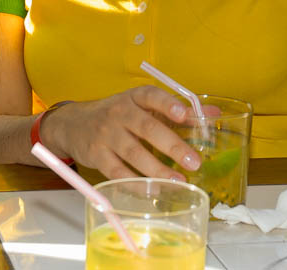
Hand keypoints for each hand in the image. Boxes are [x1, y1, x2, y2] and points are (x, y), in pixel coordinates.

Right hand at [39, 87, 202, 179]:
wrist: (74, 124)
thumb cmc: (118, 114)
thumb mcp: (144, 106)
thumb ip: (177, 111)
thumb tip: (212, 114)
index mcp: (134, 97)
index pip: (152, 96)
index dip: (167, 104)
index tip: (184, 114)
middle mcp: (119, 112)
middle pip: (147, 128)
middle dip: (172, 145)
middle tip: (194, 161)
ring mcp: (106, 134)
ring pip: (134, 153)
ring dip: (157, 169)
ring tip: (179, 181)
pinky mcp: (97, 155)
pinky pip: (118, 172)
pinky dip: (136, 183)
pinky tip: (153, 191)